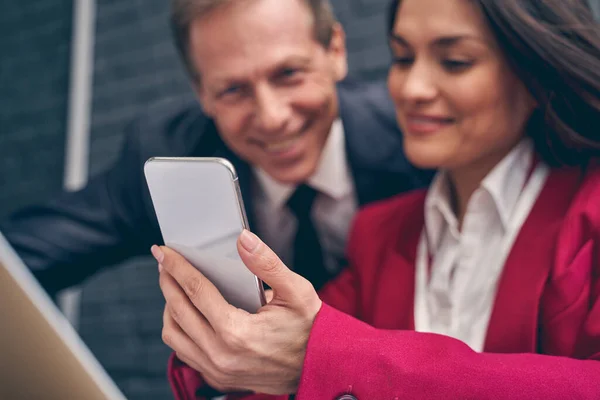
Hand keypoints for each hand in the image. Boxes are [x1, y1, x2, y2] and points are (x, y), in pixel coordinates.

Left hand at [153, 230, 321, 394]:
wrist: (320, 366)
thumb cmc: (310, 328)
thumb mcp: (296, 291)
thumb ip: (267, 263)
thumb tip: (243, 238)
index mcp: (237, 332)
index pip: (196, 291)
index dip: (177, 267)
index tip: (164, 251)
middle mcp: (221, 354)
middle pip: (177, 311)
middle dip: (167, 282)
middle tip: (164, 262)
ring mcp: (217, 370)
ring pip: (173, 335)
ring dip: (168, 308)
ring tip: (175, 287)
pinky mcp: (218, 377)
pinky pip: (184, 352)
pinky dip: (178, 329)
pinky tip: (187, 313)